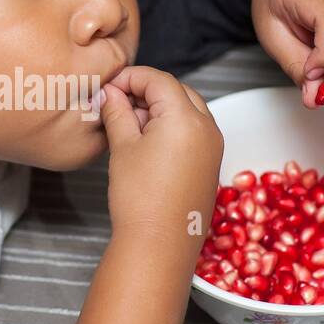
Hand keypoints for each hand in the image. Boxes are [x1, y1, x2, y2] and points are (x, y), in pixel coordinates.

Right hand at [96, 66, 222, 247]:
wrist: (160, 245)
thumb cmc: (139, 198)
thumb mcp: (123, 147)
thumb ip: (117, 112)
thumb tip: (110, 94)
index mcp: (186, 118)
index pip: (159, 80)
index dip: (131, 77)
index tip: (109, 86)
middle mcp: (207, 128)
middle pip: (177, 91)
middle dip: (147, 91)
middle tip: (118, 102)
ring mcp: (213, 146)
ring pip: (187, 110)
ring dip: (160, 108)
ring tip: (128, 123)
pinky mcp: (211, 164)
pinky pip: (194, 131)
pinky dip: (172, 126)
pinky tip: (147, 141)